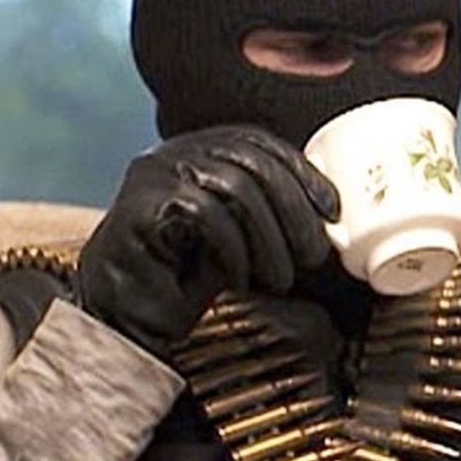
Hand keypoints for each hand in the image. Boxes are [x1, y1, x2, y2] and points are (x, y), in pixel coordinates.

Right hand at [78, 125, 339, 355]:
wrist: (129, 318)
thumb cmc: (187, 279)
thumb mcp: (243, 241)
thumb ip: (270, 217)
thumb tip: (324, 213)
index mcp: (200, 152)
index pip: (260, 143)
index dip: (303, 172)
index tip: (331, 211)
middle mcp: (174, 152)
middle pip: (253, 161)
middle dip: (294, 211)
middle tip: (312, 256)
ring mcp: (154, 173)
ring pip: (235, 185)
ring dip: (270, 239)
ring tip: (280, 279)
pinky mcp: (140, 203)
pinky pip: (205, 212)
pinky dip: (234, 250)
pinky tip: (239, 279)